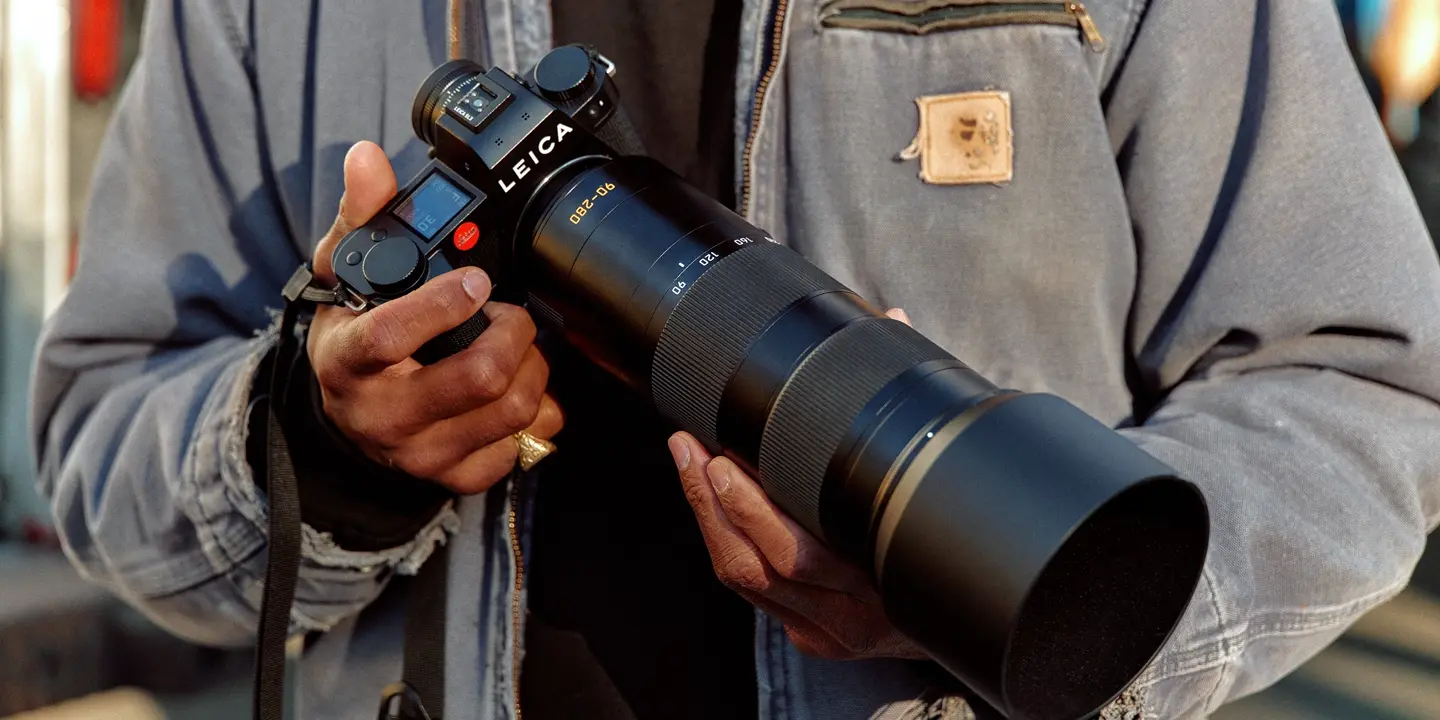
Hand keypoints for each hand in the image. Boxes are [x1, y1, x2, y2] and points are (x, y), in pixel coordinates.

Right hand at [307, 141, 562, 493]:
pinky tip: (518, 389)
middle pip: (477, 378)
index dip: (443, 305)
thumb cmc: (353, 335)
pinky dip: (536, 414)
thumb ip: (361, 214)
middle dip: (514, 334)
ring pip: (511, 411)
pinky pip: (521, 448)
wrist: (349, 416)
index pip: (392, 337)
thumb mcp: (343, 273)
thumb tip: (366, 157)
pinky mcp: (453, 477)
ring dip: (533, 370)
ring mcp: (419, 454)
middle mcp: (382, 416)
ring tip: (518, 347)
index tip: (477, 280)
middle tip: (511, 314)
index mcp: (348, 361)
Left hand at [670, 308, 926, 661]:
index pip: (804, 553)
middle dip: (718, 503)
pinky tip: (708, 495)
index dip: (756, 509)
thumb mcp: (936, 477)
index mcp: (889, 582)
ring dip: (708, 516)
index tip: (727, 454)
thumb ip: (914, 404)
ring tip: (688, 458)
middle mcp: (854, 617)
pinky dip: (722, 536)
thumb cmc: (947, 535)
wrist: (972, 618)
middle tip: (693, 447)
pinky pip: (749, 587)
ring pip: (746, 577)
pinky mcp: (808, 635)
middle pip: (763, 564)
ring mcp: (826, 631)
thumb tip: (889, 322)